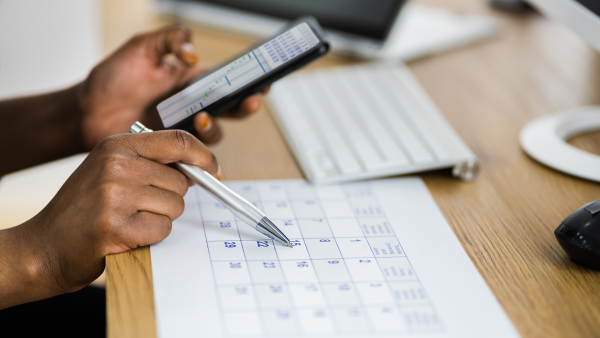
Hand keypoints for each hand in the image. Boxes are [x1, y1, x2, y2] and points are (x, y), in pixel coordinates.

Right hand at [0, 130, 218, 308]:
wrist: (45, 245)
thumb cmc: (83, 208)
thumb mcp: (110, 169)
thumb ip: (150, 163)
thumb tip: (197, 169)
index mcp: (117, 145)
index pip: (178, 140)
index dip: (203, 156)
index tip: (214, 170)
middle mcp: (116, 164)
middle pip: (180, 181)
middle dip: (170, 199)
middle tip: (140, 207)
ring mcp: (115, 195)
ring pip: (175, 207)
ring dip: (159, 219)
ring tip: (129, 220)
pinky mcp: (117, 226)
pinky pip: (163, 230)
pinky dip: (151, 237)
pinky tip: (126, 235)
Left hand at [78, 23, 265, 148]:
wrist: (86, 113)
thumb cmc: (111, 79)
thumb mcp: (141, 47)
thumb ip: (170, 39)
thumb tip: (193, 53)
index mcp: (190, 80)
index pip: (226, 80)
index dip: (247, 81)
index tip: (262, 81)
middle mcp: (191, 105)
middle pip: (229, 109)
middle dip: (244, 105)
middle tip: (248, 101)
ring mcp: (182, 129)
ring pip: (214, 133)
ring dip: (215, 126)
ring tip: (200, 118)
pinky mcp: (171, 149)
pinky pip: (193, 154)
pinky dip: (197, 153)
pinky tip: (188, 146)